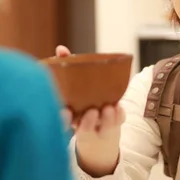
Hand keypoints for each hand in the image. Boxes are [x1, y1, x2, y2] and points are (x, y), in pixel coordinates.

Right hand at [55, 45, 124, 175]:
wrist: (96, 131)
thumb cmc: (80, 103)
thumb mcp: (72, 86)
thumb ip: (66, 66)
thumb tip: (60, 48)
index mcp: (69, 119)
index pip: (62, 123)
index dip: (63, 119)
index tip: (66, 111)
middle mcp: (82, 127)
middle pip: (82, 129)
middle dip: (86, 122)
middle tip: (92, 112)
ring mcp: (99, 128)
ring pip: (102, 127)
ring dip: (106, 118)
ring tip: (109, 108)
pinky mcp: (112, 126)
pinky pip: (117, 122)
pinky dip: (118, 115)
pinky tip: (119, 107)